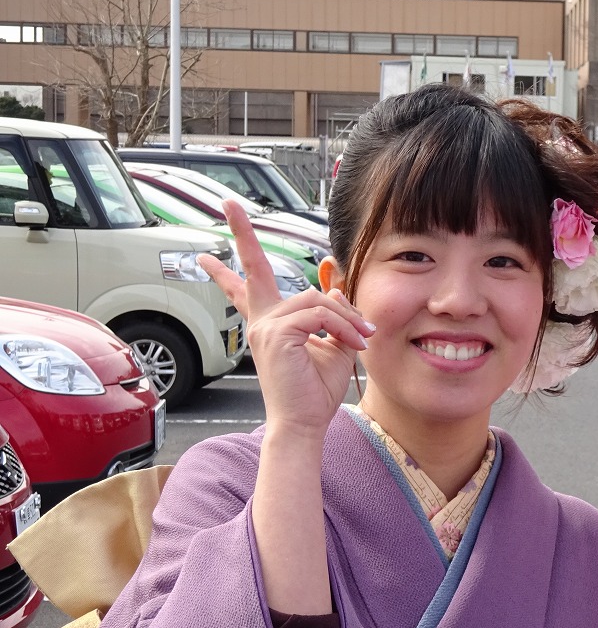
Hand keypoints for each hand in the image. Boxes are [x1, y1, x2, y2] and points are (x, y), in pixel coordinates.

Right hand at [197, 201, 374, 440]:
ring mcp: (266, 326)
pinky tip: (355, 343)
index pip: (251, 288)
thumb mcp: (334, 345)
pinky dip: (344, 326)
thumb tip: (335, 287)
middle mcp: (263, 321)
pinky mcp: (276, 333)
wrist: (304, 423)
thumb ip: (335, 315)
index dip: (230, 269)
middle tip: (229, 203)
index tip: (206, 255)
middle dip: (242, 233)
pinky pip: (320, 314)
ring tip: (362, 339)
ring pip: (316, 299)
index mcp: (272, 323)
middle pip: (254, 268)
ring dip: (346, 318)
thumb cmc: (317, 391)